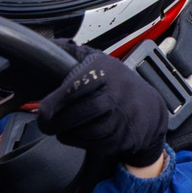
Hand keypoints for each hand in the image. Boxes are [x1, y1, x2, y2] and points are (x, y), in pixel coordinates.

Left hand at [35, 50, 169, 168]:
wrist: (148, 108)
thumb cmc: (115, 82)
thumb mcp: (97, 60)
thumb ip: (70, 53)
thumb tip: (43, 48)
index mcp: (105, 71)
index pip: (79, 86)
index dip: (58, 100)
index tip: (43, 109)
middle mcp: (116, 94)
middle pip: (82, 113)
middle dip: (58, 121)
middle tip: (45, 123)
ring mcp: (122, 118)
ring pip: (88, 131)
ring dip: (67, 133)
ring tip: (58, 128)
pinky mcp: (122, 137)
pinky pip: (95, 144)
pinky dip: (79, 142)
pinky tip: (74, 134)